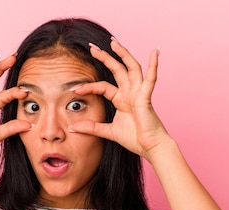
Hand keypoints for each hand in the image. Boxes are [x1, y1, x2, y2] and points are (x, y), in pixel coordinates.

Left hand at [70, 39, 171, 160]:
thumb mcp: (108, 132)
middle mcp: (130, 93)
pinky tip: (155, 52)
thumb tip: (72, 128)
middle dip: (105, 57)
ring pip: (131, 68)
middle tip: (92, 47)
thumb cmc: (134, 139)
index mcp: (121, 100)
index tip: (75, 88)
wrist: (150, 147)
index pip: (103, 86)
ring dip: (123, 54)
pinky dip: (154, 65)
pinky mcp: (146, 97)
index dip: (89, 86)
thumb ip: (92, 128)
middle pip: (116, 69)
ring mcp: (139, 93)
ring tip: (114, 42)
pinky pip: (150, 78)